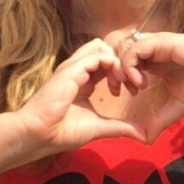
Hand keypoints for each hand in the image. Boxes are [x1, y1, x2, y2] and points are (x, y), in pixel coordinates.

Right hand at [17, 39, 146, 152]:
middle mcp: (78, 70)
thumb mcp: (99, 127)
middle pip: (105, 50)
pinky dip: (114, 65)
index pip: (107, 63)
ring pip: (102, 47)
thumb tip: (143, 136)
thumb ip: (120, 127)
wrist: (40, 135)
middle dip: (124, 64)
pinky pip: (98, 55)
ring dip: (119, 62)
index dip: (123, 73)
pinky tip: (117, 84)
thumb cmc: (62, 132)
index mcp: (83, 80)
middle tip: (133, 85)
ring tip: (125, 82)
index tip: (132, 91)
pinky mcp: (72, 69)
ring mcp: (74, 68)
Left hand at [116, 32, 183, 141]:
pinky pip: (135, 50)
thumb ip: (161, 119)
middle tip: (122, 91)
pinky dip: (131, 66)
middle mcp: (153, 52)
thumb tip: (147, 139)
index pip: (128, 64)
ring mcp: (156, 46)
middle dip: (115, 74)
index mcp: (156, 63)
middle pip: (121, 55)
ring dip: (122, 70)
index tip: (130, 95)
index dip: (122, 79)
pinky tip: (141, 82)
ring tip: (134, 87)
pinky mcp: (161, 43)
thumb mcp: (179, 106)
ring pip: (124, 51)